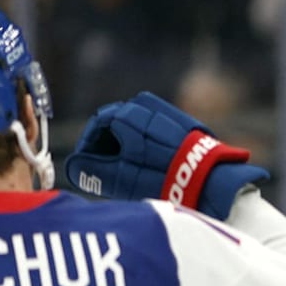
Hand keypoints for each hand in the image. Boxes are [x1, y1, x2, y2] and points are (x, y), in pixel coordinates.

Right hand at [64, 91, 268, 219]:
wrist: (211, 180)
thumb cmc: (163, 179)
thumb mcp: (120, 178)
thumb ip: (92, 170)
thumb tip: (74, 166)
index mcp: (128, 113)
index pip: (97, 124)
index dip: (87, 147)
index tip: (85, 165)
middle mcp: (147, 105)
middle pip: (116, 123)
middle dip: (106, 146)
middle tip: (104, 172)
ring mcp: (167, 112)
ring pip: (136, 127)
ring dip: (126, 146)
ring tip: (127, 172)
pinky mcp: (184, 123)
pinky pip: (155, 130)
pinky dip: (145, 145)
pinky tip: (149, 167)